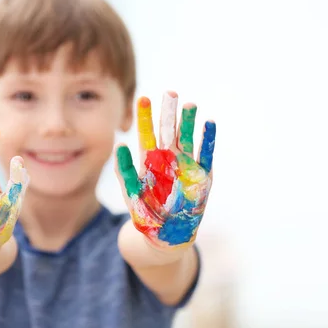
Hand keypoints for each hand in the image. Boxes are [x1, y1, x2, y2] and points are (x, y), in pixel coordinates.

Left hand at [115, 92, 215, 249]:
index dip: (145, 116)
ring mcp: (187, 165)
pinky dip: (208, 140)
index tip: (143, 98)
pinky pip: (206, 154)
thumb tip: (118, 145)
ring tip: (189, 104)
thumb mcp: (132, 192)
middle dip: (169, 112)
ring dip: (189, 122)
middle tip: (170, 92)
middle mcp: (169, 159)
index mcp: (150, 161)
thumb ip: (126, 170)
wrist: (167, 235)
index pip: (147, 133)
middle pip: (169, 130)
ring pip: (187, 138)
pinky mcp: (202, 176)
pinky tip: (209, 123)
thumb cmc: (146, 213)